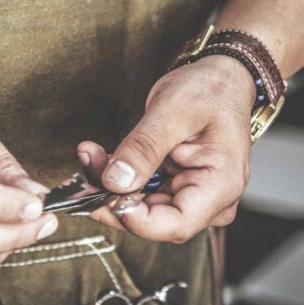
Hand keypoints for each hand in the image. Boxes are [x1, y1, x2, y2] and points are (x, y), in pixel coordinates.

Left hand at [77, 55, 254, 242]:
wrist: (220, 80)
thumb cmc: (210, 91)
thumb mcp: (172, 111)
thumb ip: (143, 148)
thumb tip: (115, 181)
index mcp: (220, 185)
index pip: (174, 224)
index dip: (132, 217)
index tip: (100, 193)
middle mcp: (210, 200)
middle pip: (152, 220)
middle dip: (111, 197)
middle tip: (83, 169)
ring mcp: (192, 196)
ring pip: (140, 208)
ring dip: (109, 187)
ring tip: (89, 154)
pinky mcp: (175, 187)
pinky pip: (140, 193)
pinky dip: (117, 179)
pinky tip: (98, 158)